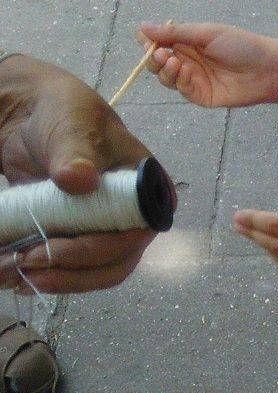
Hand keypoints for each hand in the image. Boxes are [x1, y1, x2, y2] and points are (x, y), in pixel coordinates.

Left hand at [0, 54, 160, 292]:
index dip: (94, 252)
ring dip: (51, 280)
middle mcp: (134, 220)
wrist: (32, 116)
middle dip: (67, 272)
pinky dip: (41, 274)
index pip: (132, 237)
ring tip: (9, 274)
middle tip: (22, 266)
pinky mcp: (78, 239)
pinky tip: (11, 272)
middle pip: (112, 264)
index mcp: (149, 194)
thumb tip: (79, 179)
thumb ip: (75, 152)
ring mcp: (105, 232)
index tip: (48, 250)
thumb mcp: (72, 125)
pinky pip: (69, 268)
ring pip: (90, 274)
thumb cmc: (64, 113)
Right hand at [139, 20, 277, 108]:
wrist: (268, 69)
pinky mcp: (201, 95)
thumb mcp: (206, 33)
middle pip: (156, 61)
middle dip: (152, 58)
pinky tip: (183, 71)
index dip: (147, 41)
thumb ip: (175, 32)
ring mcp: (193, 78)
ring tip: (172, 62)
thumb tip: (143, 27)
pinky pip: (181, 90)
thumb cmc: (241, 46)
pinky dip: (178, 80)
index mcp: (186, 42)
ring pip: (165, 78)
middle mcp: (186, 60)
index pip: (157, 41)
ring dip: (164, 70)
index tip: (146, 39)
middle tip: (159, 53)